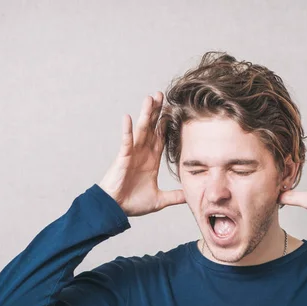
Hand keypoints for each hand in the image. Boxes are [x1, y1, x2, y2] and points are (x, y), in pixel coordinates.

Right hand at [99, 91, 185, 216]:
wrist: (116, 210)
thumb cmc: (133, 203)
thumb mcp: (160, 199)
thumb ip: (175, 196)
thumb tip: (190, 197)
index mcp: (151, 160)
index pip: (161, 137)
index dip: (167, 124)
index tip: (174, 110)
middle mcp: (142, 153)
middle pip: (152, 128)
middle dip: (157, 112)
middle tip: (162, 94)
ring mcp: (132, 154)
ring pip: (141, 130)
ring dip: (146, 114)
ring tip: (150, 98)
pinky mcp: (122, 158)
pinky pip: (125, 142)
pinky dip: (126, 130)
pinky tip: (128, 117)